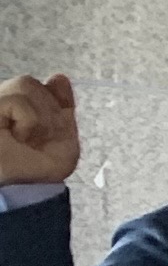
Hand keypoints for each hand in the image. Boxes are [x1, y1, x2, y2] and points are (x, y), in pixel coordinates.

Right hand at [0, 71, 78, 188]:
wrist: (23, 188)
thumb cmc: (38, 169)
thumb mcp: (62, 139)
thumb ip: (62, 109)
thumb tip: (59, 77)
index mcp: (20, 110)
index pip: (39, 86)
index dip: (53, 96)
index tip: (60, 109)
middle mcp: (3, 104)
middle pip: (30, 83)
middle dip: (47, 109)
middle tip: (41, 137)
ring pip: (25, 84)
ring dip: (39, 115)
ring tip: (27, 138)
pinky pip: (17, 101)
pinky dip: (28, 121)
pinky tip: (17, 138)